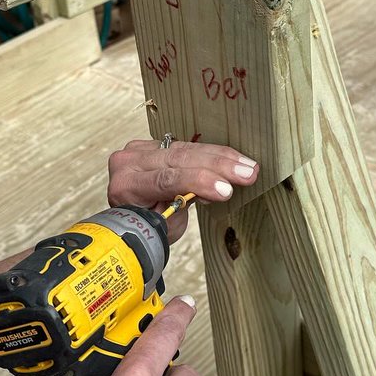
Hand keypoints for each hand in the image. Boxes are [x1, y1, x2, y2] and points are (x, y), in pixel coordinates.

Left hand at [108, 140, 258, 240]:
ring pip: (187, 149)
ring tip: (249, 167)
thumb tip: (201, 192)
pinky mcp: (155, 144)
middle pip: (178, 159)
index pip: (164, 179)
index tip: (225, 190)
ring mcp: (141, 150)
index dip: (197, 182)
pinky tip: (236, 159)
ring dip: (222, 158)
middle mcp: (129, 162)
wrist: (131, 218)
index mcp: (125, 186)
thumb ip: (177, 208)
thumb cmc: (145, 230)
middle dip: (217, 167)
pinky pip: (189, 146)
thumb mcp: (162, 228)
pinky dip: (214, 154)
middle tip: (247, 173)